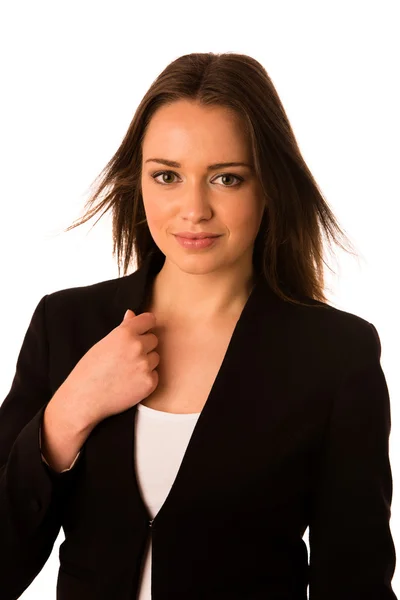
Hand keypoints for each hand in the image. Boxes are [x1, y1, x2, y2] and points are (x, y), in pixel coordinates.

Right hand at [52, 310, 159, 428]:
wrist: (84, 398)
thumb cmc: (89, 370)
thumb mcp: (103, 343)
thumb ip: (122, 329)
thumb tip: (132, 314)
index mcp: (125, 333)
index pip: (149, 319)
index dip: (146, 325)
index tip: (143, 329)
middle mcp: (137, 347)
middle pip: (153, 339)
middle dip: (144, 346)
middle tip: (126, 357)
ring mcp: (145, 365)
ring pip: (155, 358)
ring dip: (146, 362)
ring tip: (126, 371)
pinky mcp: (149, 382)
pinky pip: (154, 375)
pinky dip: (145, 378)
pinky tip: (129, 382)